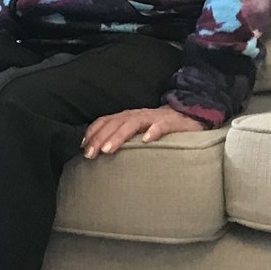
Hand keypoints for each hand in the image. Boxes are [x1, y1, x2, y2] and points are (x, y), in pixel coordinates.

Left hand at [81, 105, 205, 158]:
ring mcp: (153, 118)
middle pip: (114, 123)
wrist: (188, 116)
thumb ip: (120, 137)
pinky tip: (146, 140)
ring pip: (132, 124)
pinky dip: (153, 131)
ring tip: (108, 150)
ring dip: (118, 136)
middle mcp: (137, 115)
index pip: (105, 121)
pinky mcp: (171, 122)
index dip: (92, 133)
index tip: (82, 147)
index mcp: (126, 117)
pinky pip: (161, 125)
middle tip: (90, 154)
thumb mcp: (136, 131)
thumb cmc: (157, 127)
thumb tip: (99, 151)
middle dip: (100, 138)